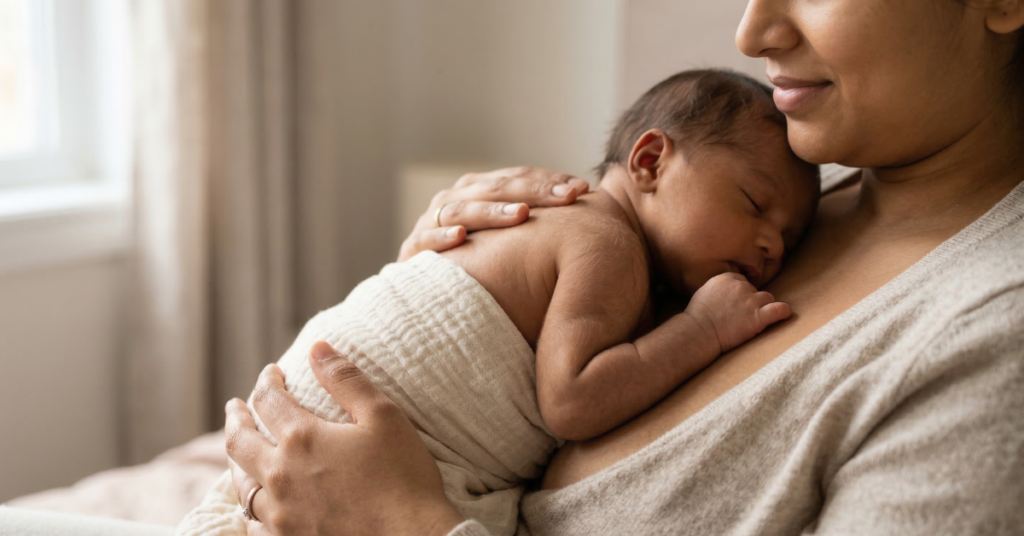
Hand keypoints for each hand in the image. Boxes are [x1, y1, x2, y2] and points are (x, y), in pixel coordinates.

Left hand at [225, 341, 463, 535]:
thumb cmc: (404, 477)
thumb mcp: (384, 416)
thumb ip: (346, 380)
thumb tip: (316, 347)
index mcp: (302, 438)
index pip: (269, 400)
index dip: (267, 381)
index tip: (271, 373)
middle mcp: (280, 475)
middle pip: (240, 440)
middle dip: (236, 417)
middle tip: (235, 406)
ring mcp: (280, 513)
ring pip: (241, 484)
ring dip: (236, 462)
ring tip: (240, 452)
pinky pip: (253, 525)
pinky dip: (250, 509)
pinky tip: (256, 504)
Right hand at [399, 166, 589, 260]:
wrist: (422, 299)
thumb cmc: (480, 270)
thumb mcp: (510, 245)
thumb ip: (538, 227)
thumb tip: (597, 213)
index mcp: (479, 192)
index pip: (518, 178)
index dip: (549, 181)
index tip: (582, 189)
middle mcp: (455, 201)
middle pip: (494, 188)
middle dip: (532, 192)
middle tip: (566, 198)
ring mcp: (430, 224)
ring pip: (461, 208)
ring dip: (491, 210)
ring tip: (520, 215)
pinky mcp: (411, 253)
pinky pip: (425, 242)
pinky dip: (441, 237)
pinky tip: (461, 236)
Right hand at [684, 273, 791, 352]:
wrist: (699, 332)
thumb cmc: (697, 316)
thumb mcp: (704, 291)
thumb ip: (719, 287)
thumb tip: (726, 292)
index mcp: (727, 278)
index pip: (742, 281)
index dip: (741, 293)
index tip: (737, 304)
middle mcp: (741, 286)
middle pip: (755, 290)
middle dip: (751, 301)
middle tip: (742, 315)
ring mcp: (751, 301)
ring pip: (767, 298)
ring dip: (763, 307)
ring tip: (756, 318)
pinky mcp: (759, 316)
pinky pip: (779, 309)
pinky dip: (783, 311)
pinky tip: (784, 314)